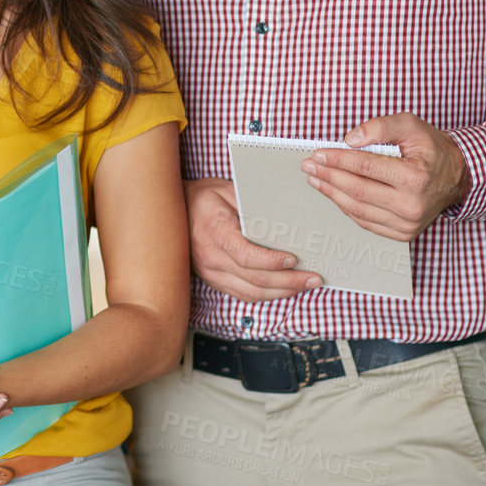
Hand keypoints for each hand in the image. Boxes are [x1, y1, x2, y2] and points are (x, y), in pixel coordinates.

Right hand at [186, 178, 321, 301]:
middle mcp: (211, 258)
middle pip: (254, 280)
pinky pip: (242, 294)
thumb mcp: (227, 191)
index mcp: (215, 233)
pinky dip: (266, 295)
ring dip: (281, 293)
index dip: (272, 262)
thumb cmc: (202, 198)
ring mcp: (211, 273)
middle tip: (313, 279)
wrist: (171, 212)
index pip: (246, 256)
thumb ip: (252, 206)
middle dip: (288, 282)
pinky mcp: (214, 280)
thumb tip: (282, 220)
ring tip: (304, 286)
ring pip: (251, 293)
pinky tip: (283, 290)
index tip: (294, 259)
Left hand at [303, 113, 471, 240]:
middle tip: (310, 165)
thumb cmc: (432, 149)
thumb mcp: (412, 125)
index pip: (366, 168)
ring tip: (316, 179)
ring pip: (358, 209)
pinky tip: (335, 194)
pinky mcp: (403, 233)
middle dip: (329, 176)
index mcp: (415, 178)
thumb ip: (381, 127)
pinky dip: (347, 207)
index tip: (318, 154)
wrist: (456, 177)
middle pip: (358, 191)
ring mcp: (408, 224)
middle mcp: (412, 205)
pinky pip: (366, 221)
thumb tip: (351, 139)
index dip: (338, 160)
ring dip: (332, 193)